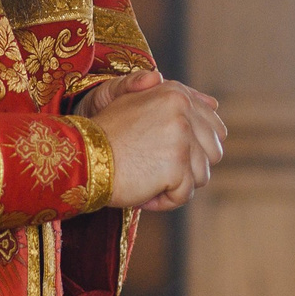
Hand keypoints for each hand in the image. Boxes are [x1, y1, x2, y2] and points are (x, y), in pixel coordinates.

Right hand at [82, 68, 225, 211]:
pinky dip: (163, 201)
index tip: (171, 155)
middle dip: (189, 167)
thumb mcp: (138, 103)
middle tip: (156, 168)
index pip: (214, 126)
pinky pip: (184, 195)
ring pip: (201, 176)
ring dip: (175, 185)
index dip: (197, 147)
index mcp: (176, 94)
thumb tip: (214, 104)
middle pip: (213, 152)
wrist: (79, 156)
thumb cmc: (105, 134)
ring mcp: (181, 139)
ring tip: (146, 178)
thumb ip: (175, 100)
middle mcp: (183, 111)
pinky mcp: (176, 166)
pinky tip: (142, 193)